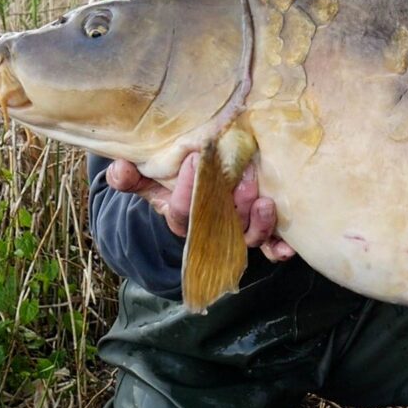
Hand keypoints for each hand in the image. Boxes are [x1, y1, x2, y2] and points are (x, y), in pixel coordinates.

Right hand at [106, 155, 295, 261]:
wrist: (198, 196)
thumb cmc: (173, 184)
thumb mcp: (150, 179)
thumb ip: (132, 175)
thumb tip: (120, 169)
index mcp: (182, 217)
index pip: (183, 211)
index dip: (187, 191)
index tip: (196, 160)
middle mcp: (211, 229)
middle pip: (221, 227)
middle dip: (231, 207)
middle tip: (240, 180)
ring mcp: (237, 231)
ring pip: (248, 236)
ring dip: (257, 223)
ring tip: (264, 202)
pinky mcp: (259, 229)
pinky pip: (270, 244)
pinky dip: (278, 247)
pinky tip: (287, 246)